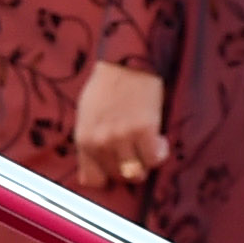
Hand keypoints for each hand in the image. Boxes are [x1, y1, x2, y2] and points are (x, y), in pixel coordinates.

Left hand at [73, 59, 165, 187]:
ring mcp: (122, 138)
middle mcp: (101, 142)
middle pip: (118, 176)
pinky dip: (159, 153)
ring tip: (148, 145)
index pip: (92, 179)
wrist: (126, 63)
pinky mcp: (144, 131)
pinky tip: (159, 139)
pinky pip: (154, 159)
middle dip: (128, 167)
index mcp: (84, 139)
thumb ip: (90, 141)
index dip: (107, 175)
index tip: (116, 167)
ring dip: (145, 161)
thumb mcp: (86, 115)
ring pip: (137, 171)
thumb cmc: (106, 86)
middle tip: (135, 151)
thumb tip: (93, 167)